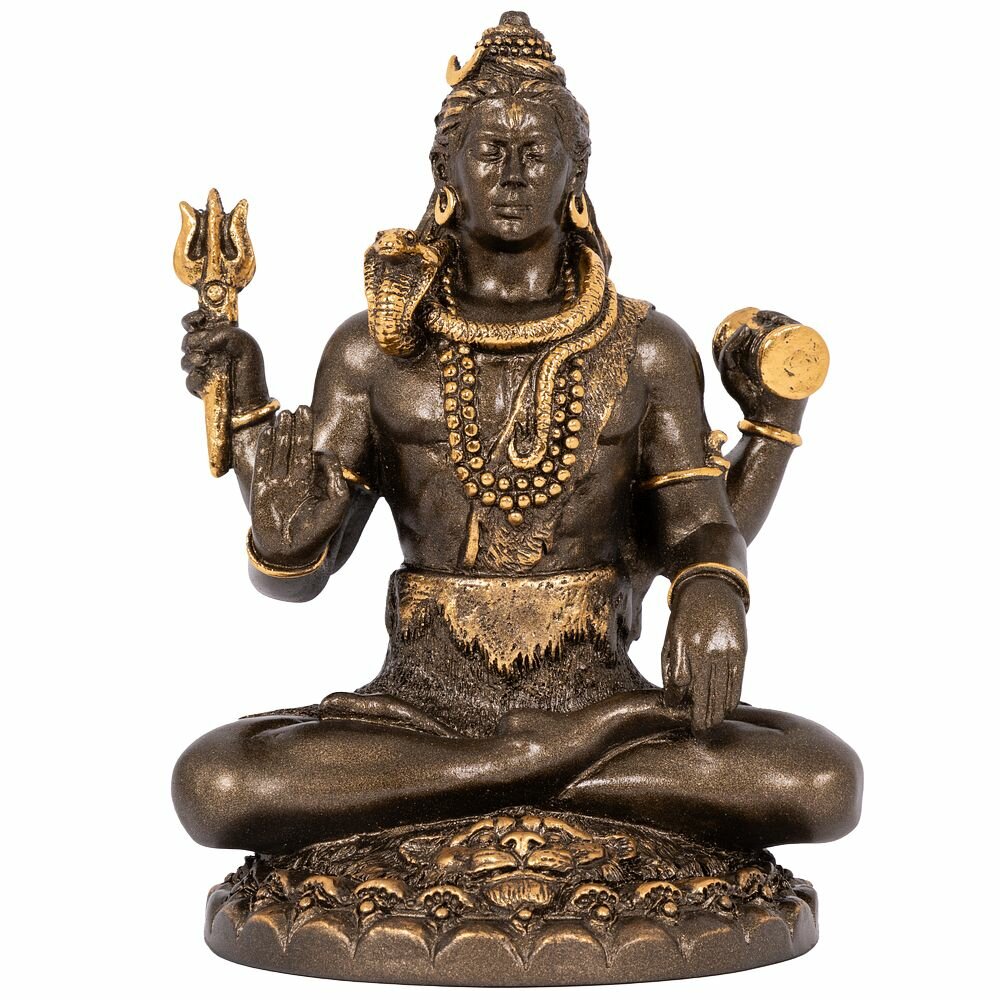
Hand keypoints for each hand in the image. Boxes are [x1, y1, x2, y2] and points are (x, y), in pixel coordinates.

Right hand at [180, 309, 266, 410]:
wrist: (252, 400)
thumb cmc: (252, 371)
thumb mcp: (246, 344)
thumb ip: (226, 334)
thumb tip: (205, 342)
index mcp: (219, 338)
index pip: (197, 323)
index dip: (192, 319)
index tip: (198, 320)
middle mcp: (209, 352)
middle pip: (187, 340)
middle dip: (193, 341)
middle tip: (205, 347)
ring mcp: (203, 369)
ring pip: (185, 361)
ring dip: (192, 359)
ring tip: (204, 361)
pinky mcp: (200, 387)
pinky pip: (188, 381)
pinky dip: (194, 379)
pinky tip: (204, 379)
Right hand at [250, 407, 347, 567]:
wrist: (289, 555)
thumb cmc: (316, 533)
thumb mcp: (336, 505)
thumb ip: (335, 479)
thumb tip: (322, 454)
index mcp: (312, 483)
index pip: (311, 452)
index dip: (311, 435)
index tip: (310, 416)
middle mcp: (294, 480)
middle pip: (295, 447)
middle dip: (298, 428)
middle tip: (300, 407)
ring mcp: (277, 484)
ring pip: (279, 453)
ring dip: (280, 434)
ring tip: (283, 413)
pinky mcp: (261, 489)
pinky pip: (263, 465)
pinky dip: (264, 449)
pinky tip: (267, 433)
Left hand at [662, 577, 746, 731]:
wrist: (713, 592)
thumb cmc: (686, 619)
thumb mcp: (670, 637)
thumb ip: (670, 666)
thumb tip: (673, 697)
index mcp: (682, 643)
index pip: (678, 680)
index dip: (675, 697)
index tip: (673, 706)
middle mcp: (704, 648)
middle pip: (702, 692)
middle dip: (699, 716)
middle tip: (697, 732)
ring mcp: (724, 650)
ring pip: (720, 691)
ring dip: (715, 713)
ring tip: (710, 727)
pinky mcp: (740, 652)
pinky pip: (736, 682)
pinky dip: (731, 700)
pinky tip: (726, 711)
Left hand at [716, 323, 805, 428]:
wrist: (764, 419)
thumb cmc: (747, 396)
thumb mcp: (730, 371)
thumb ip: (729, 350)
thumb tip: (746, 327)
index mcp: (774, 355)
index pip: (777, 328)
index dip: (770, 316)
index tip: (757, 314)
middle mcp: (791, 357)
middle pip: (789, 328)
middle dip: (778, 317)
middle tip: (764, 317)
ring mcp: (804, 363)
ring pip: (800, 335)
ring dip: (789, 323)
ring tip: (773, 322)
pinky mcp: (813, 370)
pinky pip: (813, 347)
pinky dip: (804, 336)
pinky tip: (791, 330)